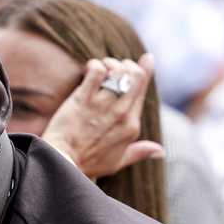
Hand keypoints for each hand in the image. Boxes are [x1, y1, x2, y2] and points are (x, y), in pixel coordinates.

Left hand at [41, 53, 163, 180]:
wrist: (62, 162)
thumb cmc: (87, 163)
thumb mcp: (117, 162)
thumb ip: (139, 152)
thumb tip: (160, 151)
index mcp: (131, 125)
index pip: (144, 88)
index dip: (145, 69)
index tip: (145, 59)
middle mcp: (121, 113)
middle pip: (136, 74)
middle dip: (128, 64)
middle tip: (115, 66)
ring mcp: (103, 105)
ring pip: (118, 70)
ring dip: (110, 63)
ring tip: (102, 67)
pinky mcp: (83, 99)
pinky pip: (97, 70)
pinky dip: (94, 65)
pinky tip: (89, 69)